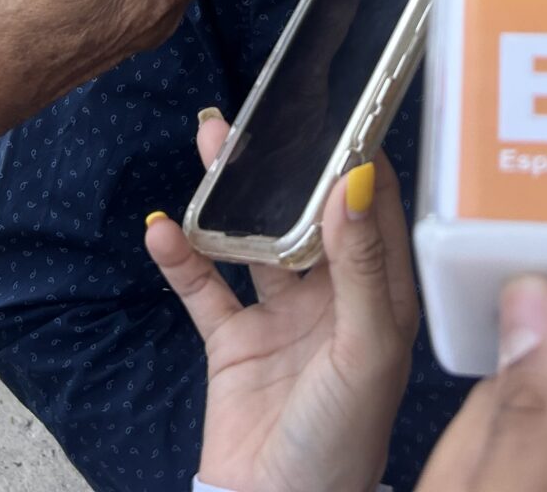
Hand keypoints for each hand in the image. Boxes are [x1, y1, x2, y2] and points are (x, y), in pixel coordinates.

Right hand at [147, 114, 417, 491]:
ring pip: (253, 237)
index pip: (374, 208)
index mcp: (383, 297)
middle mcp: (335, 299)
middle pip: (307, 213)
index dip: (359, 155)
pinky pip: (204, 287)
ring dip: (230, 194)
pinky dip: (182, 256)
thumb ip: (362, 267)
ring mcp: (282, 317)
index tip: (342, 103)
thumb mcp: (366, 350)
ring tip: (210, 141)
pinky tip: (163, 228)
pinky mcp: (235, 342)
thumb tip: (355, 184)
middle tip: (264, 112)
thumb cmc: (342, 443)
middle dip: (285, 163)